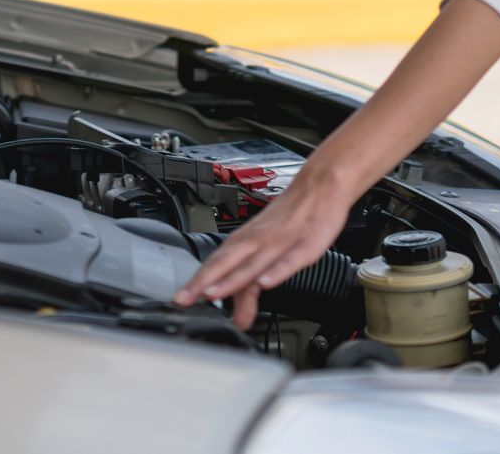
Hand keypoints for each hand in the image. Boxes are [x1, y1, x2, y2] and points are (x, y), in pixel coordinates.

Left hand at [172, 174, 351, 331]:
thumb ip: (251, 282)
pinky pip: (290, 259)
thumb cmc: (292, 216)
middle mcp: (259, 240)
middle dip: (204, 282)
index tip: (178, 300)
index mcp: (247, 239)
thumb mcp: (268, 247)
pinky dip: (277, 271)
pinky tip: (266, 283)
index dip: (196, 282)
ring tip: (213, 294)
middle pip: (227, 262)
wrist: (321, 185)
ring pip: (253, 263)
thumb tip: (237, 313)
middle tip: (184, 300)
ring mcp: (281, 242)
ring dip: (232, 279)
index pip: (217, 263)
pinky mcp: (305, 245)